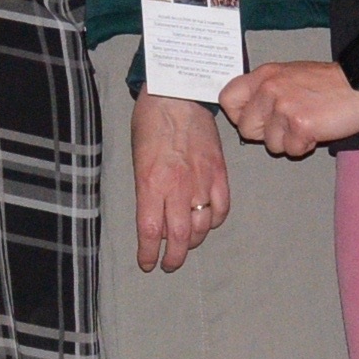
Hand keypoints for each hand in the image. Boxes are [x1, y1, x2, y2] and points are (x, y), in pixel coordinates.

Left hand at [132, 94, 232, 272]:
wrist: (177, 94)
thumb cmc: (149, 123)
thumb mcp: (137, 160)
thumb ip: (146, 191)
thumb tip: (153, 218)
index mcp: (150, 184)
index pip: (150, 232)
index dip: (148, 254)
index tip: (147, 264)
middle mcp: (177, 188)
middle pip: (178, 237)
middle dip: (173, 258)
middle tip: (169, 264)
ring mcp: (202, 182)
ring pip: (201, 227)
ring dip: (192, 241)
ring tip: (185, 244)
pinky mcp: (220, 174)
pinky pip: (221, 209)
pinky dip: (214, 221)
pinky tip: (206, 222)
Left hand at [221, 59, 358, 160]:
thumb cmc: (330, 83)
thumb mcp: (289, 75)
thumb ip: (267, 90)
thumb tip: (248, 113)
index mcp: (264, 75)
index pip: (226, 99)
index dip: (239, 115)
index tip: (257, 118)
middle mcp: (269, 89)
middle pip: (246, 129)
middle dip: (267, 134)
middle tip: (289, 124)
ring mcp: (284, 106)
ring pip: (270, 144)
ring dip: (289, 141)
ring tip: (309, 123)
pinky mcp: (300, 124)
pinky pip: (291, 150)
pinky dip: (305, 146)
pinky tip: (318, 130)